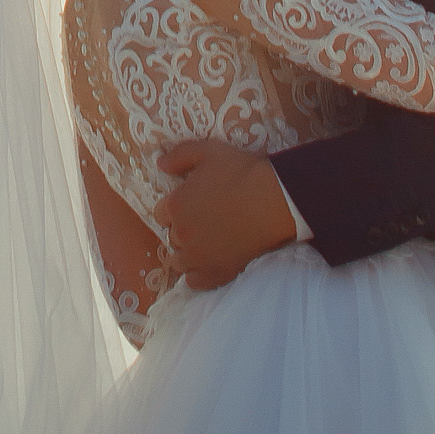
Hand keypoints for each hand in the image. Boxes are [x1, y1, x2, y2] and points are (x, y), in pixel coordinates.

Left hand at [156, 139, 297, 288]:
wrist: (274, 199)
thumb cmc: (241, 172)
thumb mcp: (207, 151)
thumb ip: (179, 156)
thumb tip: (160, 164)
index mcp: (176, 206)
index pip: (161, 214)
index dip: (174, 209)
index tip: (190, 205)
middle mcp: (182, 234)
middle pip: (171, 237)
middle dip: (182, 230)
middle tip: (202, 223)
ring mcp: (199, 257)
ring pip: (179, 261)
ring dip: (187, 253)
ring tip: (204, 245)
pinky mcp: (217, 273)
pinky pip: (195, 282)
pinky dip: (196, 277)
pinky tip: (206, 266)